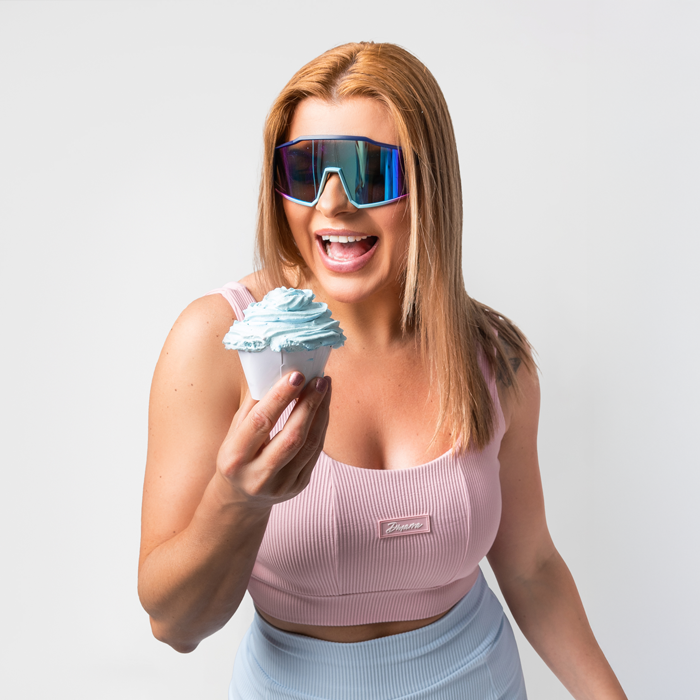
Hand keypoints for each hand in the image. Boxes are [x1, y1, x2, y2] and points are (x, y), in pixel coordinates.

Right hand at [215, 371, 330, 509]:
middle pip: (291, 437)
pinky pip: (315, 452)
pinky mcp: (299, 486)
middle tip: (319, 379)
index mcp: (235, 458)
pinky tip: (323, 407)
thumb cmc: (237, 455)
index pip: (261, 422)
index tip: (296, 375)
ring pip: (309, 445)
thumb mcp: (233, 432)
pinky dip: (322, 426)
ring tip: (324, 387)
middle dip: (308, 404)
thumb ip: (252, 407)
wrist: (241, 498)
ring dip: (321, 413)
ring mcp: (282, 485)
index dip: (280, 397)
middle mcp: (258, 476)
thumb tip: (273, 373)